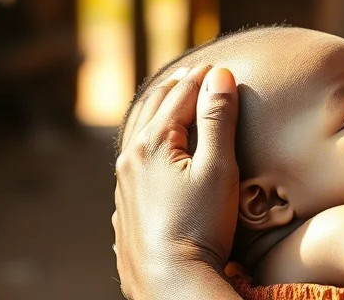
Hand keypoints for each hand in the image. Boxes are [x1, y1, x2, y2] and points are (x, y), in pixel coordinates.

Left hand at [113, 66, 240, 298]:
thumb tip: (219, 75)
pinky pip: (132, 160)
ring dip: (157, 111)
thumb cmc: (200, 225)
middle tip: (194, 72)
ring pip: (138, 134)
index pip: (181, 97)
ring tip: (171, 100)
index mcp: (154, 143)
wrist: (170, 281)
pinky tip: (150, 149)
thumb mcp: (218, 167)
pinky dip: (146, 140)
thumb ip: (218, 119)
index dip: (202, 78)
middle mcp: (131, 158)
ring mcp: (124, 184)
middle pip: (153, 109)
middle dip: (176, 88)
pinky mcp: (125, 207)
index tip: (216, 64)